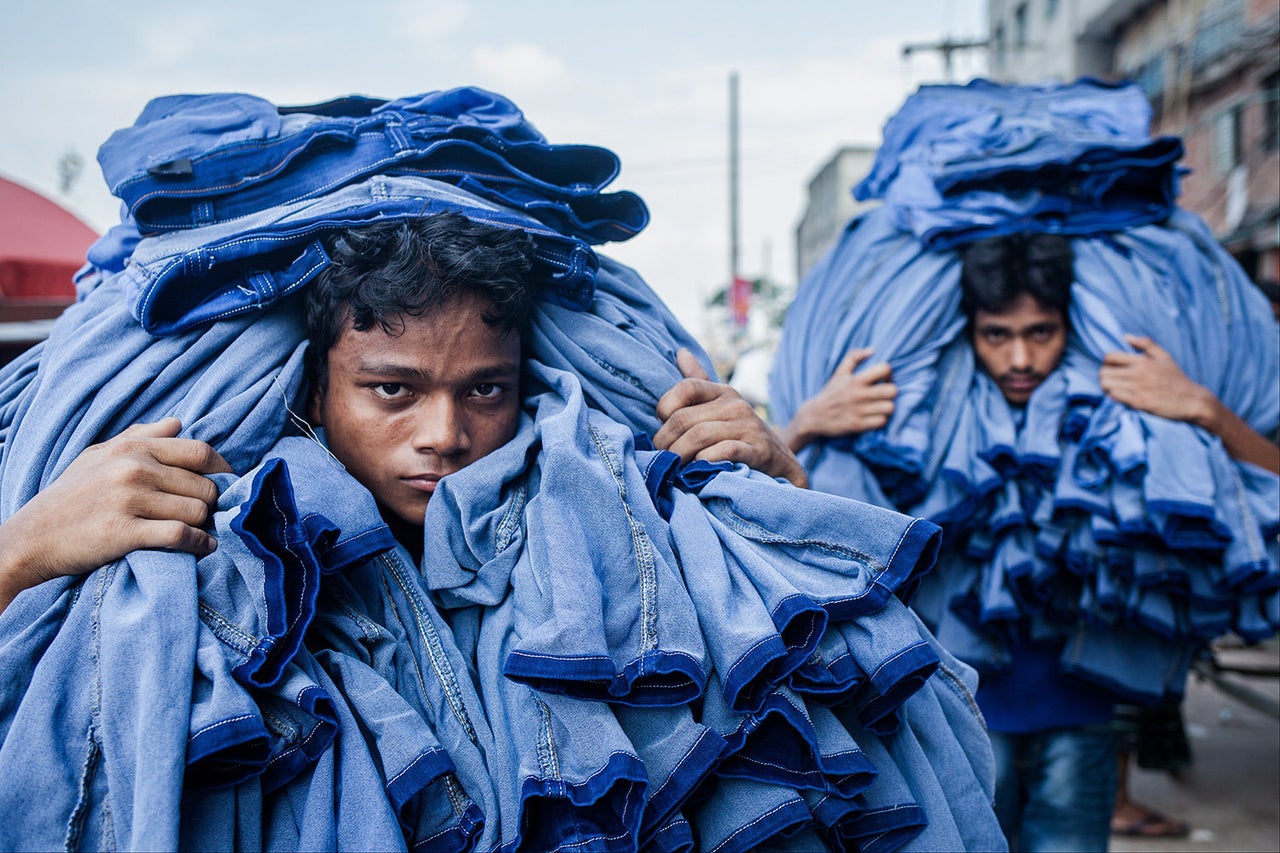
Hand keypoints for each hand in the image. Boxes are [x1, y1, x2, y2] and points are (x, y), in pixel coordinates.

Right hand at [0, 418, 232, 610]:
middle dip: (212, 504)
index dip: (223, 471)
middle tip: (209, 516)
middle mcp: (133, 469)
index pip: (200, 452)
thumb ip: (141, 436)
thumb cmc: (70, 496)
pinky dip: (199, 544)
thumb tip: (178, 422)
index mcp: (133, 448)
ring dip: (206, 526)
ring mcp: (129, 500)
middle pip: (204, 486)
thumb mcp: (99, 455)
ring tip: (201, 532)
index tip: (228, 486)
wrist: (31, 537)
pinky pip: (181, 535)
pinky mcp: (124, 532)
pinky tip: (201, 548)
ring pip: (198, 510)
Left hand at [654, 349, 807, 487]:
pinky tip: (698, 472)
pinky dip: (705, 462)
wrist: (783, 466)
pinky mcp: (759, 452)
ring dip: (680, 456)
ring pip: (699, 436)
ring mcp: (749, 428)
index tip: (662, 428)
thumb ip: (700, 383)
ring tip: (675, 469)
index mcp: (724, 393)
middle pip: (685, 418)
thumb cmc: (742, 438)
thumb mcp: (722, 408)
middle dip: (666, 442)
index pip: (686, 387)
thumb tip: (681, 353)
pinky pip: (724, 452)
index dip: (665, 407)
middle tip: (663, 458)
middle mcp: (737, 406)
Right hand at [781, 348, 896, 452]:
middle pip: (893, 391)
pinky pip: (882, 422)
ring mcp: (858, 411)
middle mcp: (858, 395)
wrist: (813, 416)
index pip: (884, 369)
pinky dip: (880, 420)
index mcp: (855, 380)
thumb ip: (854, 357)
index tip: (884, 380)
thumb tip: (872, 350)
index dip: (889, 374)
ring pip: (890, 407)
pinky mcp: (858, 425)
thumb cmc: (830, 393)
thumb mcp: (839, 372)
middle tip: (884, 395)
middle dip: (890, 393)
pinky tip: (874, 417)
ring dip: (887, 407)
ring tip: (879, 407)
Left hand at [1101, 334, 1278, 473]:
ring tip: (1115, 390)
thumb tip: (1126, 336)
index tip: (1112, 369)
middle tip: (1112, 381)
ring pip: (1106, 385)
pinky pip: (1114, 397)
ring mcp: (1138, 388)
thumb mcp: (1165, 357)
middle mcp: (1138, 373)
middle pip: (1104, 372)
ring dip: (1106, 388)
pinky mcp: (1139, 402)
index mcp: (1142, 360)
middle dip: (1105, 376)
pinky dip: (1113, 397)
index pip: (1109, 357)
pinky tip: (1120, 397)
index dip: (1107, 363)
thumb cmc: (1177, 378)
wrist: (1192, 401)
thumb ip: (1145, 344)